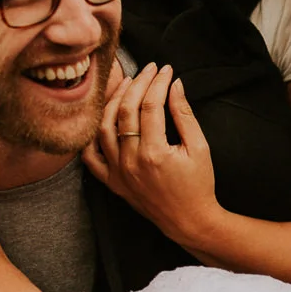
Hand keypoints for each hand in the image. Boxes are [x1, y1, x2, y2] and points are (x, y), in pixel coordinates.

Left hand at [82, 61, 219, 246]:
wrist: (189, 221)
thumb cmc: (199, 185)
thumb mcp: (200, 147)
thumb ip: (184, 114)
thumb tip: (174, 84)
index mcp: (154, 153)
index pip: (150, 105)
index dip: (158, 82)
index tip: (166, 70)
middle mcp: (130, 162)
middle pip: (125, 111)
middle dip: (138, 84)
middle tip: (149, 70)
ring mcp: (118, 173)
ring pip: (104, 128)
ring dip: (113, 102)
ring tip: (126, 84)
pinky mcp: (112, 183)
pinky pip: (90, 157)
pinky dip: (92, 136)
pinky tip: (102, 118)